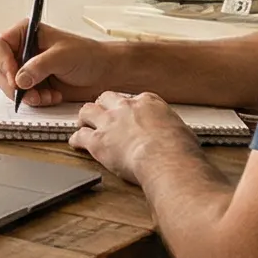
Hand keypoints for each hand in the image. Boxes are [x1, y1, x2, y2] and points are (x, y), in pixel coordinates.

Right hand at [0, 21, 114, 106]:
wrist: (105, 74)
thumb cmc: (88, 56)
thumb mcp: (62, 56)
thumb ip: (39, 66)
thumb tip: (19, 80)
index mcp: (27, 34)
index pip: (0, 45)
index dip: (3, 62)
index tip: (14, 78)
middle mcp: (23, 50)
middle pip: (0, 68)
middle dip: (12, 84)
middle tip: (27, 94)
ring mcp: (28, 69)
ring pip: (10, 85)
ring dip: (26, 95)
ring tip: (45, 97)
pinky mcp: (35, 85)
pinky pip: (24, 96)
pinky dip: (36, 100)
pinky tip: (52, 97)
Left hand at [70, 90, 192, 183]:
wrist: (166, 159)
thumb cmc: (179, 149)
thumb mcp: (181, 130)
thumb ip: (172, 129)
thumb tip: (178, 137)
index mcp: (148, 102)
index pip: (133, 99)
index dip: (128, 108)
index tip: (128, 115)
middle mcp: (125, 108)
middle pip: (106, 98)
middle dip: (103, 106)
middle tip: (102, 115)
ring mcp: (109, 123)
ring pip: (87, 110)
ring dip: (85, 118)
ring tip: (84, 124)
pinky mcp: (97, 141)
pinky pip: (79, 136)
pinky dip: (76, 140)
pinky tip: (76, 144)